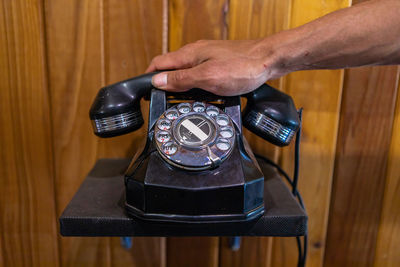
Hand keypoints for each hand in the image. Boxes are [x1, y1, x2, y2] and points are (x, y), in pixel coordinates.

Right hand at [146, 39, 283, 95]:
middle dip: (164, 83)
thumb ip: (181, 80)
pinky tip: (200, 94)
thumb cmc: (242, 67)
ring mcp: (209, 57)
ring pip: (186, 71)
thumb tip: (158, 81)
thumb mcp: (207, 78)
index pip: (159, 63)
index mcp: (189, 55)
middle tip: (162, 100)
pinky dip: (194, 84)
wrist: (269, 60)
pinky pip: (199, 73)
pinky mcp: (219, 63)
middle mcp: (197, 53)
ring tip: (179, 100)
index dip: (149, 77)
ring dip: (179, 85)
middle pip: (171, 68)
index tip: (146, 92)